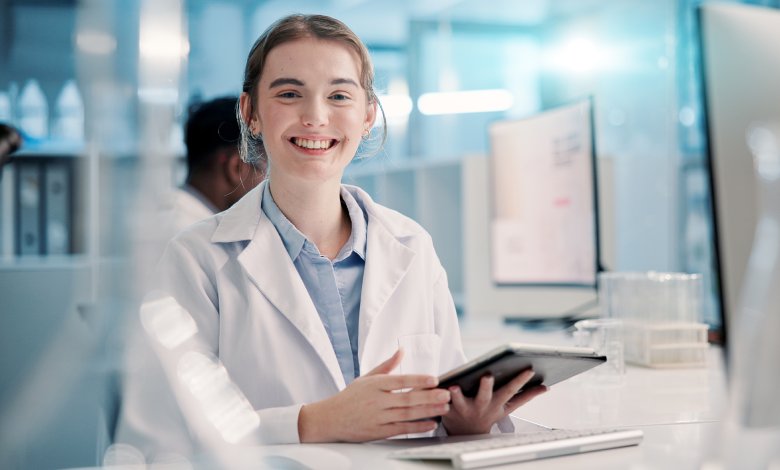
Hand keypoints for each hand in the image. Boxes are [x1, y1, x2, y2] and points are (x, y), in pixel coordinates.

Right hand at [298, 349, 450, 441]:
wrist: (329, 419)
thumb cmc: (350, 397)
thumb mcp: (366, 377)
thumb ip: (387, 365)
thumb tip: (402, 350)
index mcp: (375, 384)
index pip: (400, 380)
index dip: (418, 380)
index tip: (434, 379)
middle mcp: (377, 401)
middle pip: (407, 398)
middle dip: (429, 396)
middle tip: (446, 394)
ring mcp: (378, 417)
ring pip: (407, 414)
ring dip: (428, 411)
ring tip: (444, 408)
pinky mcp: (378, 432)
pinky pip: (401, 429)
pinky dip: (417, 427)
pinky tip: (430, 423)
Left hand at [441, 369, 546, 434]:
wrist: (466, 433)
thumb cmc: (488, 413)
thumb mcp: (507, 408)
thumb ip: (525, 397)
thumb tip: (547, 387)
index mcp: (498, 404)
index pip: (512, 391)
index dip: (521, 381)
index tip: (529, 370)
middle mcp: (482, 406)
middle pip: (485, 395)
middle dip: (486, 386)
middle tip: (487, 376)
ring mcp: (464, 408)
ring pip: (460, 400)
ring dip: (457, 395)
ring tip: (454, 387)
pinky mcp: (447, 408)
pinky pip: (441, 401)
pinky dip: (438, 395)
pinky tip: (436, 385)